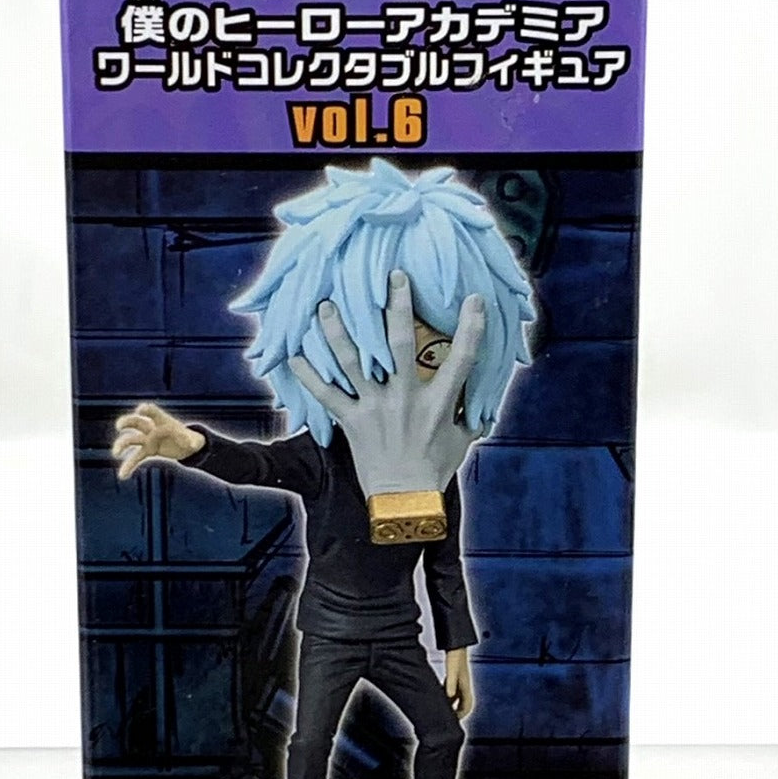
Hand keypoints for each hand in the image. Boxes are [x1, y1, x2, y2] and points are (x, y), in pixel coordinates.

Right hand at [112, 402, 203, 478]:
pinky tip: (122, 476)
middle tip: (119, 427)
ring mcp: (148, 439)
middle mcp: (152, 428)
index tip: (140, 410)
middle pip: (136, 422)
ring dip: (122, 445)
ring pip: (131, 440)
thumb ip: (190, 440)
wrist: (187, 447)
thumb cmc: (190, 439)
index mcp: (163, 421)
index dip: (146, 410)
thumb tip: (191, 444)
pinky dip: (128, 466)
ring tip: (116, 453)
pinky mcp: (148, 451)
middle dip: (127, 422)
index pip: (152, 412)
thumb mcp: (193, 440)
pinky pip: (136, 458)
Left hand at [289, 270, 484, 497]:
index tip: (475, 299)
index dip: (471, 328)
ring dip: (337, 332)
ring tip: (326, 305)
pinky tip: (293, 356)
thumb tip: (484, 400)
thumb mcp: (462, 441)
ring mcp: (375, 408)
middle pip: (400, 345)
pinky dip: (308, 376)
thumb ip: (471, 415)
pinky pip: (326, 395)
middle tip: (393, 276)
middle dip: (397, 307)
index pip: (462, 359)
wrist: (404, 502)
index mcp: (439, 402)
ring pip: (353, 363)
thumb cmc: (435, 470)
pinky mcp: (351, 422)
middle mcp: (405, 399)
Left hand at [444, 649, 473, 719]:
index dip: (462, 714)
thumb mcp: (452, 670)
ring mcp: (460, 679)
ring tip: (442, 708)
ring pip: (457, 696)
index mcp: (465, 684)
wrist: (456, 642)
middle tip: (448, 718)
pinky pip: (453, 688)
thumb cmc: (455, 654)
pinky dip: (447, 694)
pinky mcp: (455, 674)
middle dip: (457, 711)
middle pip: (463, 702)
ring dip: (451, 703)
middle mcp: (464, 683)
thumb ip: (450, 683)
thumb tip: (449, 696)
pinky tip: (438, 692)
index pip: (467, 705)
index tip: (454, 721)